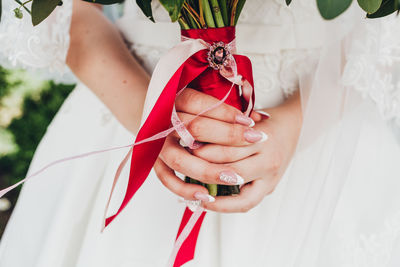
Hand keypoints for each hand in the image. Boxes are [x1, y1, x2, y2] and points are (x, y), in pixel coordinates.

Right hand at [154, 88, 264, 200]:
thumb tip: (258, 119)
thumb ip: (229, 107)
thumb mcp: (209, 102)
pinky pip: (166, 179)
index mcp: (174, 99)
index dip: (227, 113)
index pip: (200, 104)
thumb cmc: (194, 111)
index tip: (250, 122)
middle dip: (228, 136)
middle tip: (255, 140)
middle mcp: (162, 121)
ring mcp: (156, 144)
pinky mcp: (155, 163)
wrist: (163, 120)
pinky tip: (206, 195)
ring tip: (234, 178)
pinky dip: (185, 189)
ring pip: (180, 160)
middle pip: (194, 128)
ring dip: (208, 170)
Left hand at [197, 92, 301, 211]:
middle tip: (183, 166)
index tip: (186, 149)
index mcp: (263, 138)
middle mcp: (268, 160)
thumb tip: (192, 139)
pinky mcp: (268, 189)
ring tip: (189, 186)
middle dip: (204, 168)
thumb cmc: (264, 121)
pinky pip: (244, 203)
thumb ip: (225, 127)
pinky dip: (223, 205)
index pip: (228, 148)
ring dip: (210, 189)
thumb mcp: (246, 116)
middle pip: (230, 167)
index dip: (204, 151)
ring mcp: (270, 177)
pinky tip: (205, 203)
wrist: (292, 127)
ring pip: (235, 188)